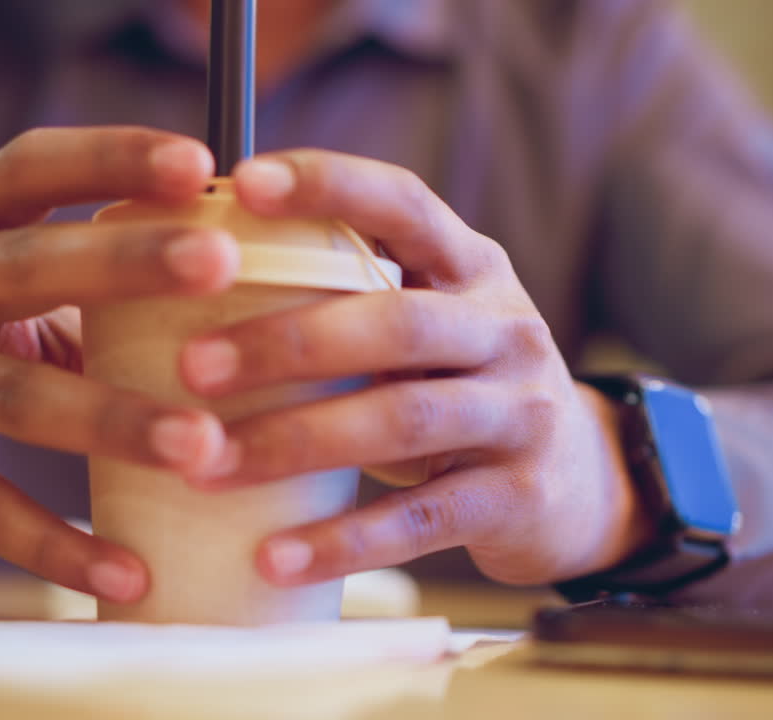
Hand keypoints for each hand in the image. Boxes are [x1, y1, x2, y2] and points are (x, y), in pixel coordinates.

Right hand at [0, 127, 239, 601]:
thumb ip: (72, 288)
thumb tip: (215, 301)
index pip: (29, 169)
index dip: (110, 157)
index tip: (198, 162)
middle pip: (26, 265)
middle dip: (127, 262)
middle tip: (221, 263)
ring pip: (15, 395)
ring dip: (115, 421)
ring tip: (202, 444)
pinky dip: (56, 543)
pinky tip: (126, 569)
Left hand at [178, 150, 653, 586]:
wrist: (578, 482)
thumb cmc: (462, 387)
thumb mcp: (431, 325)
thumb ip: (355, 295)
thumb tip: (198, 274)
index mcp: (473, 268)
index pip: (405, 205)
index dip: (329, 185)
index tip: (242, 183)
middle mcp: (506, 329)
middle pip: (398, 321)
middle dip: (288, 343)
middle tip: (194, 368)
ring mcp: (521, 413)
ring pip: (404, 419)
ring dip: (297, 441)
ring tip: (210, 466)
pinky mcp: (518, 497)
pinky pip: (423, 520)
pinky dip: (345, 540)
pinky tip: (276, 556)